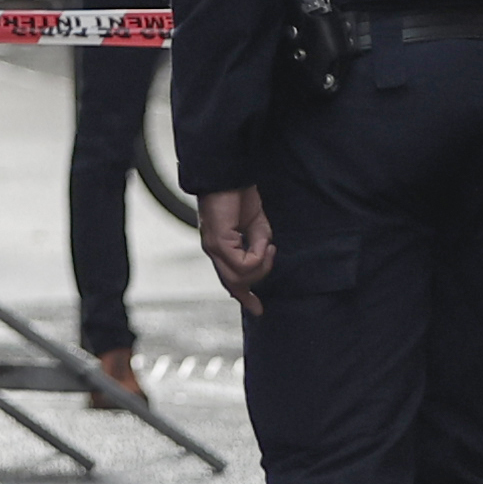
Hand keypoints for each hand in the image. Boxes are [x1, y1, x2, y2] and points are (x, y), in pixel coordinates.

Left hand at [197, 186, 272, 310]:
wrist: (229, 174)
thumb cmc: (239, 195)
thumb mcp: (255, 225)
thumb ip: (258, 244)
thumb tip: (263, 259)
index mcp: (221, 246)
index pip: (230, 278)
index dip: (243, 295)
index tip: (257, 309)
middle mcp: (214, 250)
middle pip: (233, 284)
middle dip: (253, 287)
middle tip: (267, 269)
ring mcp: (214, 247)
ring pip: (239, 277)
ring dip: (261, 265)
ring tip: (268, 245)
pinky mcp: (218, 241)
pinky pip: (243, 263)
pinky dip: (259, 255)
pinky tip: (265, 242)